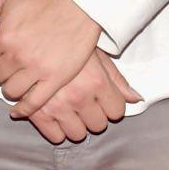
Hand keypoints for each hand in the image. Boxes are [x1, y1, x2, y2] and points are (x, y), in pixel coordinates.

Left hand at [0, 0, 102, 117]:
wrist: (82, 0)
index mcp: (3, 36)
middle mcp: (17, 56)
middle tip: (8, 64)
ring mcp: (37, 69)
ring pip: (11, 91)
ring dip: (10, 86)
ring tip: (17, 78)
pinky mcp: (55, 79)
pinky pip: (34, 103)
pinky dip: (23, 109)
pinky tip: (18, 110)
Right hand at [14, 48, 144, 143]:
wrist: (32, 33)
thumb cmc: (67, 42)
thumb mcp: (96, 54)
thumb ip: (116, 79)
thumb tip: (136, 98)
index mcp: (96, 81)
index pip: (117, 111)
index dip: (111, 105)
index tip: (102, 98)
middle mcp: (79, 96)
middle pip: (99, 125)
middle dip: (94, 115)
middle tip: (84, 102)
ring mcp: (57, 106)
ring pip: (78, 134)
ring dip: (76, 124)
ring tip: (69, 108)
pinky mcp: (37, 113)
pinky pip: (55, 136)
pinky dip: (57, 130)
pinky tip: (55, 115)